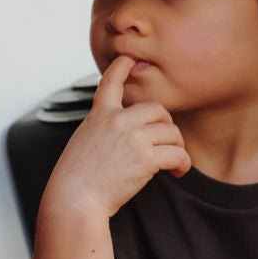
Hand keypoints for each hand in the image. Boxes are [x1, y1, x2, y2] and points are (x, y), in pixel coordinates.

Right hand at [43, 55, 191, 220]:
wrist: (74, 200)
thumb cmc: (76, 178)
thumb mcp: (84, 141)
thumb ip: (103, 128)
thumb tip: (126, 130)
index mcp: (100, 115)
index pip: (110, 83)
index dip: (121, 68)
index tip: (128, 59)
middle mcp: (118, 120)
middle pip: (158, 110)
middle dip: (166, 127)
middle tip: (166, 144)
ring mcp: (133, 137)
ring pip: (172, 132)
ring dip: (177, 147)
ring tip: (174, 162)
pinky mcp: (146, 158)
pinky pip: (178, 154)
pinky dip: (183, 164)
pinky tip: (178, 172)